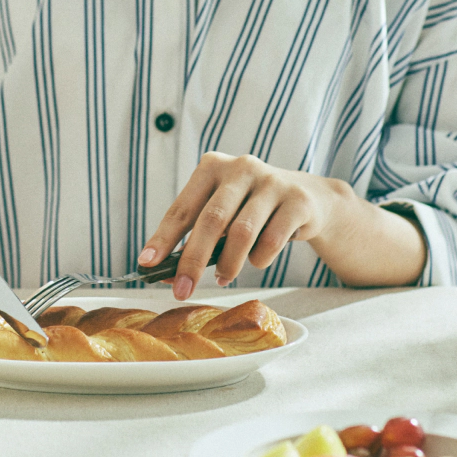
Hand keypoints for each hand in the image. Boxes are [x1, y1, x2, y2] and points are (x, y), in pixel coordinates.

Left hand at [137, 152, 339, 299]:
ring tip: (223, 278)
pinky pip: (272, 240)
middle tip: (182, 290)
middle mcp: (240, 167)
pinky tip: (257, 261)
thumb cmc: (253, 209)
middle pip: (210, 219)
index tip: (147, 262)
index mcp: (212, 166)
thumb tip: (167, 272)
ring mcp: (271, 181)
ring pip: (241, 232)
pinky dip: (259, 259)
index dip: (163, 237)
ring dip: (228, 264)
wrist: (310, 199)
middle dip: (193, 260)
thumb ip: (197, 234)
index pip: (182, 207)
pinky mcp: (297, 200)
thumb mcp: (223, 212)